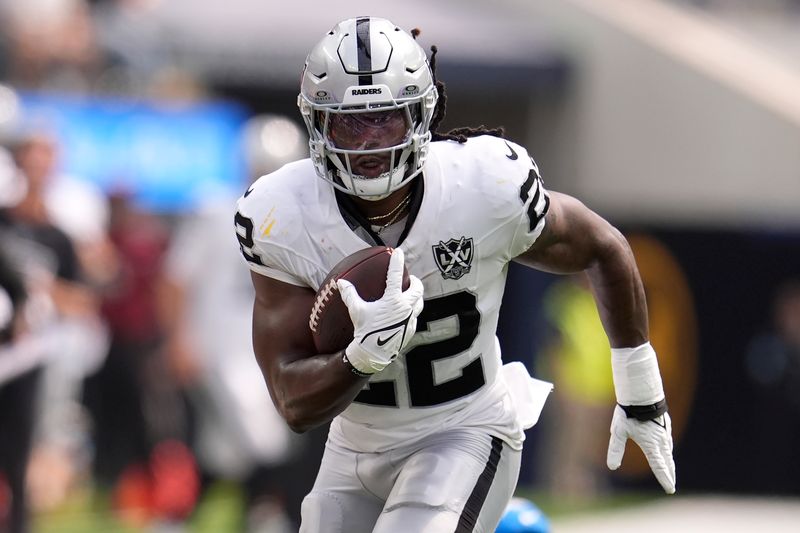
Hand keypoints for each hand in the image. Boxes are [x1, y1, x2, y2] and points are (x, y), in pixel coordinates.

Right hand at [338, 248, 423, 374]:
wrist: (374, 353)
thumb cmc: (365, 330)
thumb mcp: (356, 311)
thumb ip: (349, 294)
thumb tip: (340, 282)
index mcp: (393, 300)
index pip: (396, 275)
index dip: (397, 261)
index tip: (399, 252)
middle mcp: (405, 307)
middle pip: (417, 288)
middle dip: (415, 281)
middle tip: (410, 279)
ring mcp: (410, 319)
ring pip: (420, 303)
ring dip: (417, 297)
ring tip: (411, 295)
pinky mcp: (411, 330)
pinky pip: (415, 317)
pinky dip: (412, 312)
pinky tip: (405, 314)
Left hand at [607, 404, 675, 493]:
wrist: (642, 394)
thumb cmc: (629, 413)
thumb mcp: (619, 432)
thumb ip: (615, 449)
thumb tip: (612, 467)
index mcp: (652, 445)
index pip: (659, 466)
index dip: (665, 479)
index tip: (670, 490)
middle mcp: (661, 440)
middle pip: (667, 461)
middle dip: (669, 474)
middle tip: (672, 486)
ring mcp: (665, 432)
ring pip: (669, 451)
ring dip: (670, 462)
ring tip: (670, 470)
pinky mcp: (665, 424)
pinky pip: (668, 441)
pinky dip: (668, 449)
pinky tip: (666, 449)